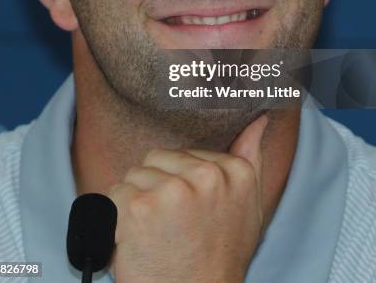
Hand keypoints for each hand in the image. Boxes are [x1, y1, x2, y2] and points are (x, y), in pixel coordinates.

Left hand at [107, 114, 267, 282]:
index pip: (184, 154)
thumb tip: (259, 119)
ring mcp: (173, 190)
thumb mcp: (248, 207)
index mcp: (235, 171)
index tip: (189, 213)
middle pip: (156, 159)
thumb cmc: (219, 256)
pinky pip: (115, 195)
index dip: (179, 183)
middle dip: (156, 188)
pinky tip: (137, 240)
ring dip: (136, 203)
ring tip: (155, 234)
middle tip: (171, 225)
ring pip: (134, 176)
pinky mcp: (141, 207)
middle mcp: (207, 176)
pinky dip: (117, 219)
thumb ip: (251, 157)